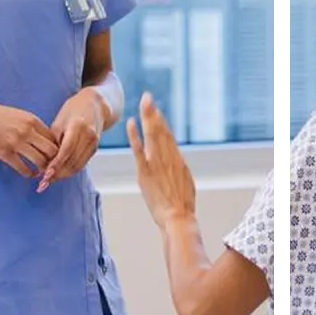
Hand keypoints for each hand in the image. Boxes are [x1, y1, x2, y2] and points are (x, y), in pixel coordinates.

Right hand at [0, 99, 58, 178]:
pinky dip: (29, 174)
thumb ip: (32, 125)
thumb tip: (45, 139)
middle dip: (54, 160)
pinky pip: (23, 168)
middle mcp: (27, 131)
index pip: (53, 137)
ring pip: (40, 161)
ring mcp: (16, 143)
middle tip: (52, 165)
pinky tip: (30, 174)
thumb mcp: (18, 114)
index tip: (55, 154)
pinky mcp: (5, 153)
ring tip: (42, 172)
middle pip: (51, 150)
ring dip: (43, 169)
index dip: (57, 147)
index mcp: (32, 120)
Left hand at [38, 87, 108, 191]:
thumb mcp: (59, 121)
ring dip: (63, 175)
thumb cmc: (73, 111)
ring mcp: (94, 143)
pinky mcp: (95, 149)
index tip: (45, 175)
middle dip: (57, 174)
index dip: (55, 164)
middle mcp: (89, 136)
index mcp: (78, 126)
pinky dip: (70, 171)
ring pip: (77, 166)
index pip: (66, 150)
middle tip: (42, 183)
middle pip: (72, 161)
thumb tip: (44, 161)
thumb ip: (53, 141)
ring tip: (48, 181)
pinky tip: (59, 174)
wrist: (94, 105)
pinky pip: (81, 164)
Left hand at [126, 92, 196, 228]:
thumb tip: (174, 160)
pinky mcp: (146, 172)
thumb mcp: (185, 181)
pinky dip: (135, 135)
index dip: (161, 121)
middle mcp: (168, 157)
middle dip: (153, 112)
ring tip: (143, 103)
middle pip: (160, 130)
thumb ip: (177, 168)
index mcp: (178, 159)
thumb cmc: (183, 205)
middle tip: (147, 97)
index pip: (168, 135)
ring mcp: (157, 163)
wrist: (178, 218)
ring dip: (147, 117)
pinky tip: (131, 123)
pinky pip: (139, 150)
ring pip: (152, 135)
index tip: (155, 109)